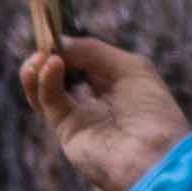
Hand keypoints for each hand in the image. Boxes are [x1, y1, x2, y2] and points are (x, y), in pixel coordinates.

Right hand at [19, 31, 191, 190]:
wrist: (154, 156)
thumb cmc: (152, 111)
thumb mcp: (129, 67)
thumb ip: (92, 51)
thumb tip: (59, 45)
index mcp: (115, 85)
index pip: (82, 60)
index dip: (68, 47)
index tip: (56, 34)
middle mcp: (95, 100)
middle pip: (60, 73)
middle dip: (49, 56)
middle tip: (45, 44)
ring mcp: (79, 117)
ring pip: (45, 89)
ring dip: (37, 69)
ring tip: (40, 56)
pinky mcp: (66, 130)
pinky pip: (49, 101)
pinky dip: (45, 82)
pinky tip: (51, 66)